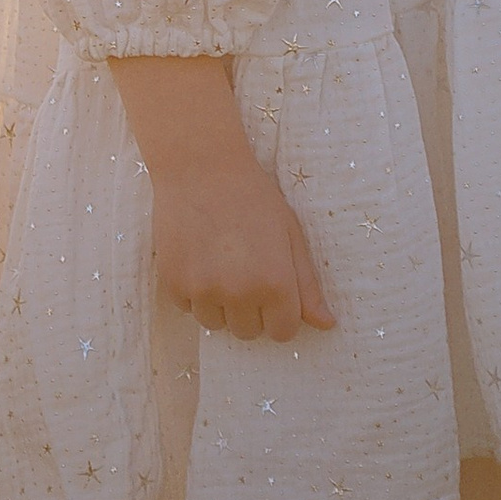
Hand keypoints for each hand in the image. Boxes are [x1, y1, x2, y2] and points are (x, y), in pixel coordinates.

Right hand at [109, 53, 337, 340]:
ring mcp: (203, 291)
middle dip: (250, 310)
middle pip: (248, 332)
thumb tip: (327, 325)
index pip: (282, 332)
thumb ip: (307, 286)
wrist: (200, 167)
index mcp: (276, 283)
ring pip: (215, 324)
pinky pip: (187, 308)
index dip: (279, 313)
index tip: (272, 289)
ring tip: (219, 263)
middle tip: (244, 270)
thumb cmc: (254, 197)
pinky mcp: (173, 284)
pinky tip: (198, 257)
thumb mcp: (291, 236)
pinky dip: (193, 291)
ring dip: (219, 304)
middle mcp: (240, 294)